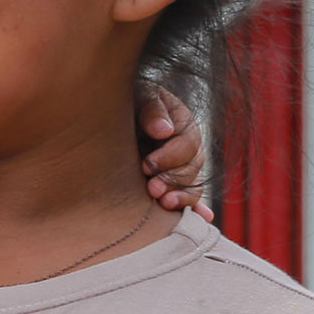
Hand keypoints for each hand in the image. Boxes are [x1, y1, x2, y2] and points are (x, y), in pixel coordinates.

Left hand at [138, 82, 214, 217]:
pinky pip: (190, 198)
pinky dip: (196, 208)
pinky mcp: (172, 183)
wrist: (112, 114)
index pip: (188, 145)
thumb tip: (163, 130)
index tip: (146, 165)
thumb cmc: (130, 102)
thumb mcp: (141, 96)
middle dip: (173, 180)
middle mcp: (187, 147)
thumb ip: (152, 109)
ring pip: (193, 186)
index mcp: (183, 125)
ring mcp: (181, 167)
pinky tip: (202, 217)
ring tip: (163, 204)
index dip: (169, 157)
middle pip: (193, 168)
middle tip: (152, 189)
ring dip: (181, 196)